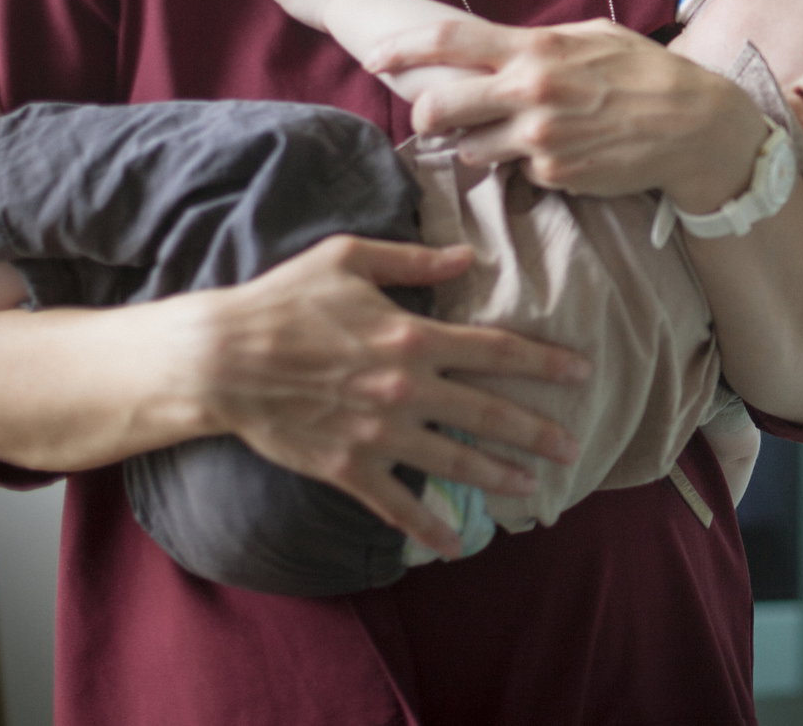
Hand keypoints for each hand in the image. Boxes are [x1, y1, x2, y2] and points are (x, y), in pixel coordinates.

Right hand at [192, 233, 589, 557]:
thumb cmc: (283, 300)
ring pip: (454, 462)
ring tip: (532, 486)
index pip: (496, 350)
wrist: (221, 359)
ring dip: (498, 476)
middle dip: (537, 430)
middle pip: (488, 413)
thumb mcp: (349, 258)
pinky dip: (429, 528)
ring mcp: (379, 434)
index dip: (544, 362)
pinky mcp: (348, 467)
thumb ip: (414, 260)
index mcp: (412, 336)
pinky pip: (397, 505)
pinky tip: (456, 544)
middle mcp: (405, 388)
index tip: (581, 372)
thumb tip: (467, 257)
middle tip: (573, 446)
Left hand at [365, 17, 767, 207]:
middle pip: (439, 107)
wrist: (695, 127)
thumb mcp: (592, 36)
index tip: (373, 57)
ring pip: (472, 149)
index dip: (400, 48)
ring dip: (482, 144)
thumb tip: (495, 46)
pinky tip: (567, 151)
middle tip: (435, 117)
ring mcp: (539, 139)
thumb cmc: (645, 72)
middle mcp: (530, 93)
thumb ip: (537, 41)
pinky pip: (520, 173)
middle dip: (427, 115)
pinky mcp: (554, 175)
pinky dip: (530, 165)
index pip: (448, 41)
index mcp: (536, 49)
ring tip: (523, 133)